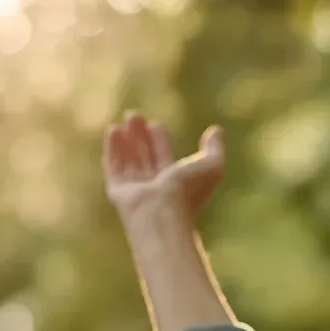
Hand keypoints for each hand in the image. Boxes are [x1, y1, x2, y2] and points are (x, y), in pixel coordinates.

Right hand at [103, 112, 225, 221]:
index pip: (165, 158)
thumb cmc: (188, 191)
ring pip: (129, 161)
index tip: (155, 124)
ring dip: (126, 140)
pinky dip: (113, 149)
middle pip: (145, 157)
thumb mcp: (212, 166)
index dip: (160, 141)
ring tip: (125, 119)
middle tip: (134, 115)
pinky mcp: (119, 193)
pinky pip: (114, 168)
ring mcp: (136, 191)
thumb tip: (216, 131)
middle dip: (140, 136)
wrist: (162, 215)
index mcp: (176, 183)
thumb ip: (215, 148)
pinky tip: (113, 130)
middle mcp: (155, 188)